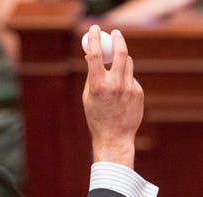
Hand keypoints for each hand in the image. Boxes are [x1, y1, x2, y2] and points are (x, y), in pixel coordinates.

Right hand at [82, 25, 143, 168]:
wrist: (114, 136)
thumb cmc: (96, 117)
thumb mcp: (88, 96)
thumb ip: (91, 76)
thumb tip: (92, 57)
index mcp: (98, 86)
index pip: (96, 56)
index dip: (94, 39)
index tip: (93, 29)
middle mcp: (115, 84)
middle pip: (120, 53)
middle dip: (117, 40)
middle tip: (115, 33)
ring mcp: (129, 88)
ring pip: (127, 64)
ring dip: (120, 62)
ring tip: (113, 74)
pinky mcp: (138, 92)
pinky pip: (131, 78)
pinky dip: (124, 80)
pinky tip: (120, 97)